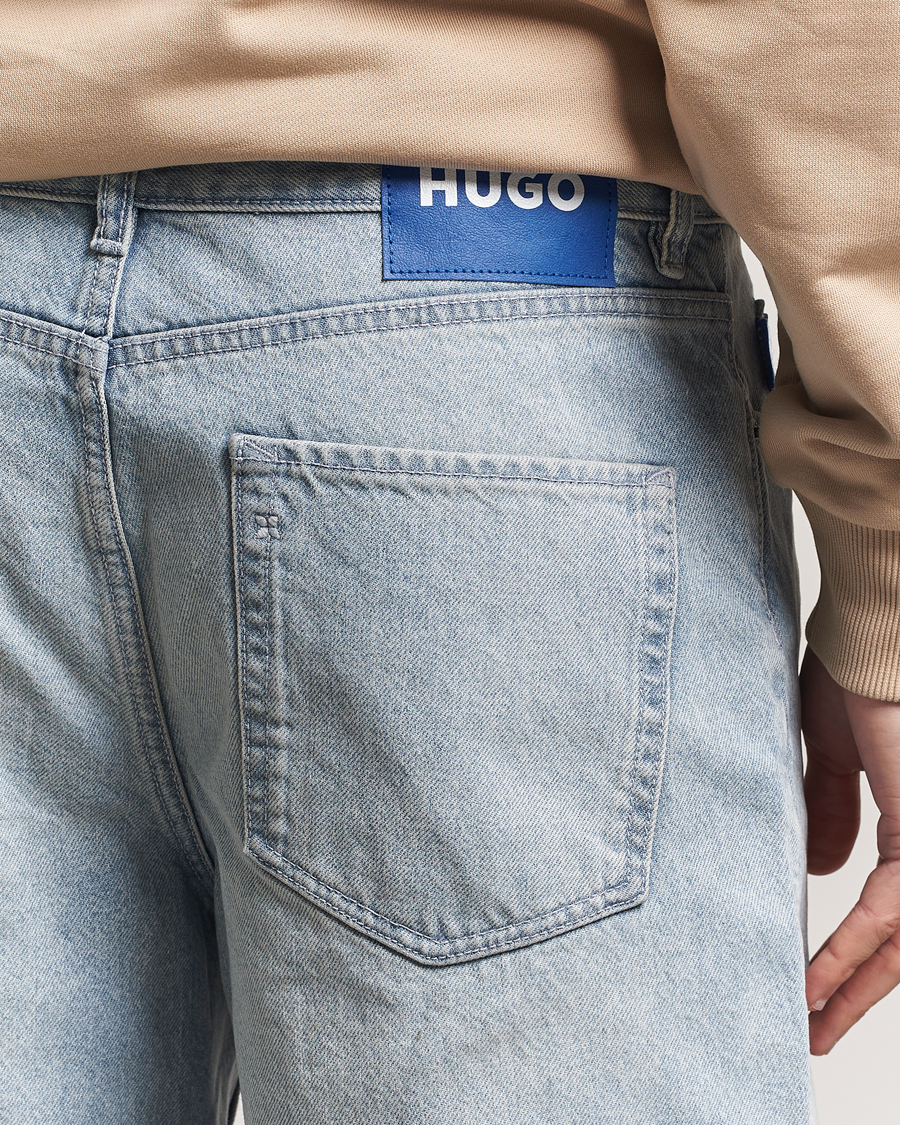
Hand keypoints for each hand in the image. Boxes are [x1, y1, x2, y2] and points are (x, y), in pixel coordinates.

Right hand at [801, 649, 899, 1053]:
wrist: (875, 632)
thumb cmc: (852, 673)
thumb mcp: (831, 754)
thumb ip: (829, 810)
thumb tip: (821, 871)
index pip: (886, 908)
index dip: (852, 954)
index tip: (809, 986)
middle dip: (857, 990)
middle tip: (814, 1031)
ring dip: (854, 985)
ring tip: (812, 1024)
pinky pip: (889, 908)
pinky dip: (852, 947)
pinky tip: (819, 979)